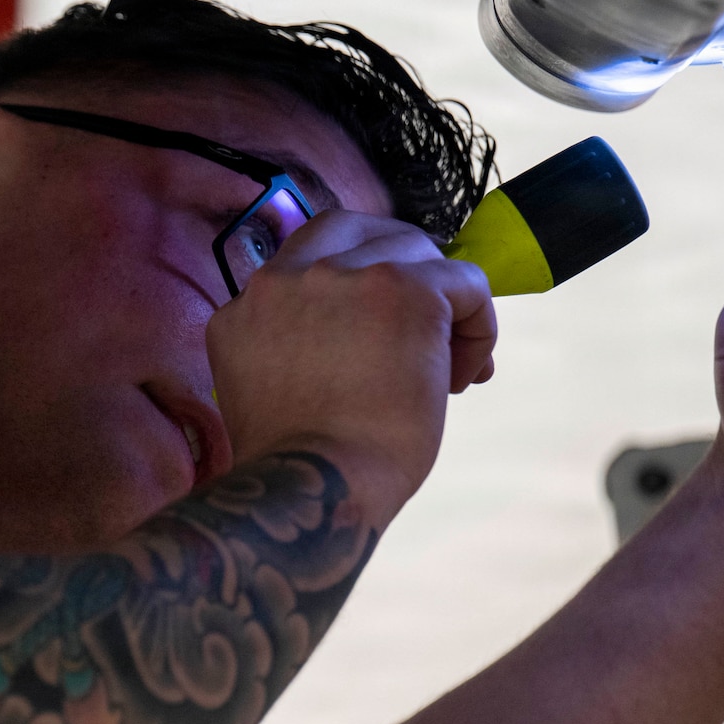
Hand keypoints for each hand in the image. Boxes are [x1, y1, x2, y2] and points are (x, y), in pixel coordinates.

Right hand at [206, 210, 495, 525]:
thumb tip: (366, 343)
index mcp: (245, 306)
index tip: (376, 342)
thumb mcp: (268, 391)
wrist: (313, 490)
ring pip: (415, 251)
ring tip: (447, 365)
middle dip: (399, 271)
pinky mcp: (403, 289)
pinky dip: (478, 324)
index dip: (353, 294)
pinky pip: (464, 281)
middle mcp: (285, 278)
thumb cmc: (297, 468)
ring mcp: (343, 276)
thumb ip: (294, 348)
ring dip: (439, 301)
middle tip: (426, 328)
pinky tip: (465, 373)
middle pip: (358, 234)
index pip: (308, 264)